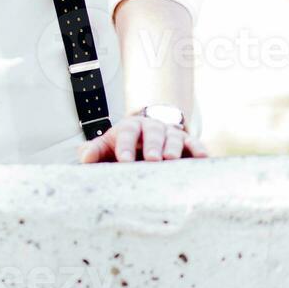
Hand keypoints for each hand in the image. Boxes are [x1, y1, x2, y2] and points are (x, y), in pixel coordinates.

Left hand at [78, 114, 207, 163]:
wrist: (147, 137)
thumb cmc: (124, 146)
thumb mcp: (107, 145)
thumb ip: (95, 150)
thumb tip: (85, 158)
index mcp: (130, 127)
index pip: (127, 132)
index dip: (125, 145)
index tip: (124, 160)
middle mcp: (152, 127)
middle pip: (153, 133)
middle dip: (152, 146)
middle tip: (152, 159)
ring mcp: (171, 134)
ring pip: (174, 137)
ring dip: (174, 148)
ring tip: (171, 159)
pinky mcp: (188, 143)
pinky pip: (195, 144)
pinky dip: (199, 150)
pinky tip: (204, 158)